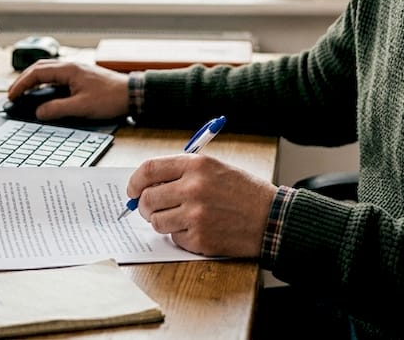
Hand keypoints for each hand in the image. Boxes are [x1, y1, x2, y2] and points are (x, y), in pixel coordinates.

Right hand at [7, 59, 129, 119]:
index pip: (37, 73)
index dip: (21, 84)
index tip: (11, 95)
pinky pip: (57, 76)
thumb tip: (39, 112)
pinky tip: (44, 92)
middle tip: (13, 93)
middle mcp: (70, 66)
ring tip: (24, 92)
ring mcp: (76, 70)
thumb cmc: (110, 98)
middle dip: (24, 80)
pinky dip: (45, 82)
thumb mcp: (81, 107)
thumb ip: (57, 109)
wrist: (132, 94)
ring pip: (48, 70)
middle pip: (40, 68)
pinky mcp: (81, 76)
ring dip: (34, 80)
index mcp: (68, 70)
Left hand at [126, 154, 275, 257]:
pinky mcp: (199, 238)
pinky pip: (173, 238)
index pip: (149, 170)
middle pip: (147, 198)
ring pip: (156, 221)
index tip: (132, 190)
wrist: (271, 218)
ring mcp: (195, 215)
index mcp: (196, 165)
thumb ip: (181, 173)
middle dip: (144, 206)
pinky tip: (198, 229)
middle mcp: (192, 188)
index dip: (135, 181)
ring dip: (162, 222)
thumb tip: (147, 184)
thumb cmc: (243, 192)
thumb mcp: (214, 168)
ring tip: (179, 218)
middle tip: (150, 209)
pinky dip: (180, 235)